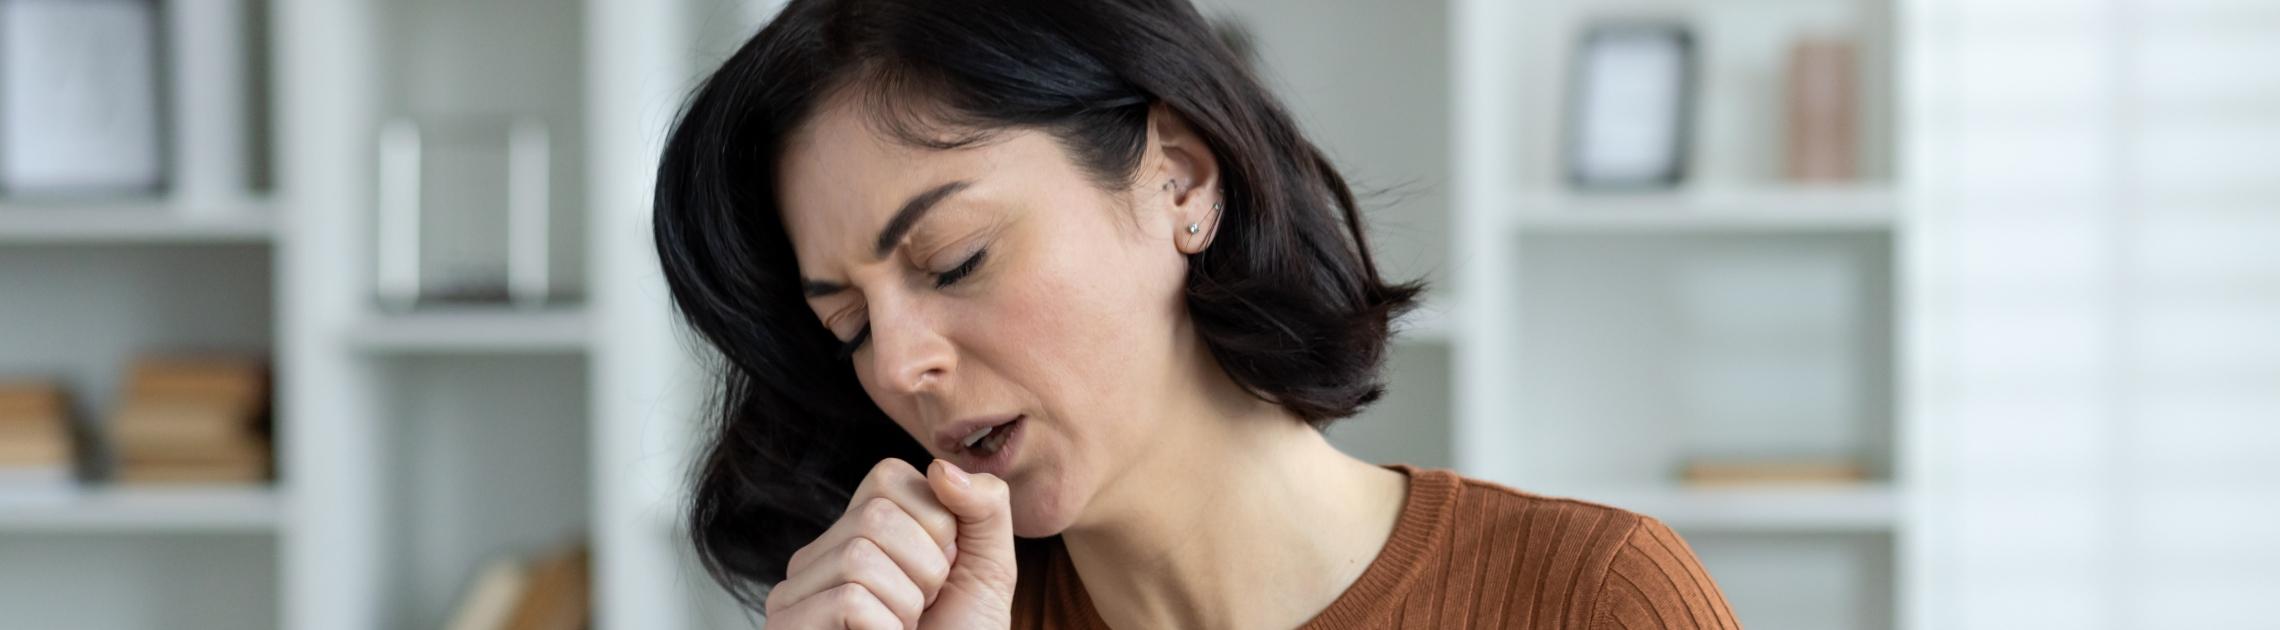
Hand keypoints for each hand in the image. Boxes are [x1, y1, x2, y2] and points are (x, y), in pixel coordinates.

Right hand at [763, 458, 1018, 628]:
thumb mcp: (989, 568)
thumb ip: (985, 506)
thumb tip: (940, 466)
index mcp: (857, 530)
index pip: (890, 477)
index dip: (938, 527)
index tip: (941, 575)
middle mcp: (817, 556)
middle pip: (876, 517)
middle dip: (926, 569)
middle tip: (923, 611)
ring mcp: (794, 595)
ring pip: (860, 557)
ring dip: (907, 604)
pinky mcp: (789, 628)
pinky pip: (850, 600)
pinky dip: (887, 629)